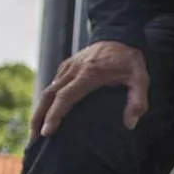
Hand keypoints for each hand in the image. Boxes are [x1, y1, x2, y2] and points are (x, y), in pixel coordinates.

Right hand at [31, 41, 148, 136]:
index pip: (65, 97)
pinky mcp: (66, 67)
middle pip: (48, 95)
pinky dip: (45, 101)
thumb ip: (138, 101)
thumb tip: (130, 124)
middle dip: (38, 117)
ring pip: (46, 90)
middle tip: (33, 138)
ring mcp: (67, 67)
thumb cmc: (129, 59)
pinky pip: (51, 85)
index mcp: (88, 74)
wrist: (119, 35)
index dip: (54, 115)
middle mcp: (73, 70)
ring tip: (34, 131)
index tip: (46, 131)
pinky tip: (44, 114)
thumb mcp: (140, 78)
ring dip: (39, 110)